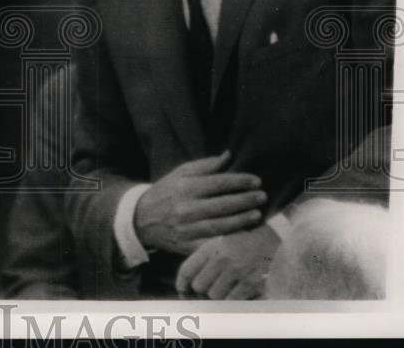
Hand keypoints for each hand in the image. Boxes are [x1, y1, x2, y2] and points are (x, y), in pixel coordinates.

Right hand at [134, 151, 265, 253]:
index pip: (218, 182)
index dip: (239, 181)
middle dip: (245, 200)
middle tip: (262, 196)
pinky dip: (229, 240)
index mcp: (185, 187)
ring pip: (221, 225)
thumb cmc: (166, 193)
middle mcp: (186, 208)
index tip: (257, 180)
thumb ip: (204, 165)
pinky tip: (244, 236)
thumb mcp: (179, 174)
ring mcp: (188, 229)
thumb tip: (228, 156)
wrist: (141, 220)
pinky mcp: (188, 246)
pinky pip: (213, 244)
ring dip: (242, 220)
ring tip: (257, 214)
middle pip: (223, 204)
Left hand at [176, 223, 280, 299]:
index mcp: (210, 247)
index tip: (183, 291)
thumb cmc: (242, 242)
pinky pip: (233, 301)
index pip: (187, 270)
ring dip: (219, 296)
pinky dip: (234, 301)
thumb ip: (203, 260)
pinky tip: (240, 292)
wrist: (271, 236)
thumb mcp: (219, 243)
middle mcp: (221, 258)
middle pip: (199, 286)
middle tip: (212, 288)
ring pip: (215, 296)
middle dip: (203, 291)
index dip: (181, 285)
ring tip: (228, 288)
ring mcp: (236, 270)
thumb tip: (185, 287)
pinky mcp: (251, 282)